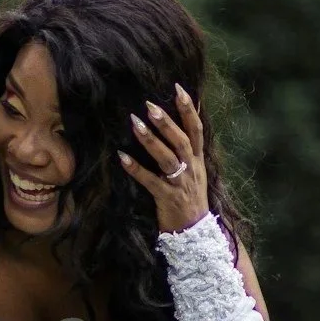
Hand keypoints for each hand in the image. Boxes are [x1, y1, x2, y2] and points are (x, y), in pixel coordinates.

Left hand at [119, 84, 210, 233]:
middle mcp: (191, 168)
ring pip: (167, 158)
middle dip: (166, 122)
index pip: (196, 129)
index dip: (189, 109)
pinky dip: (136, 169)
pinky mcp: (167, 198)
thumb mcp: (196, 169)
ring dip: (150, 140)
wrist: (196, 231)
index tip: (178, 89)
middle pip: (180, 140)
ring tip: (134, 123)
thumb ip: (189, 146)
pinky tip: (122, 157)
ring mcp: (180, 184)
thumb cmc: (190, 196)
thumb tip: (189, 117)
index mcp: (197, 159)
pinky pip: (150, 181)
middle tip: (149, 104)